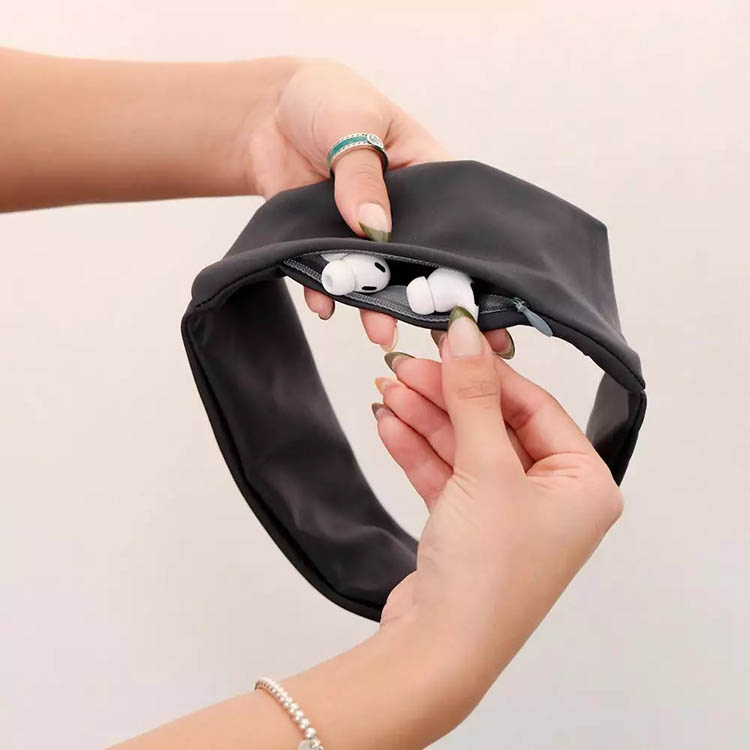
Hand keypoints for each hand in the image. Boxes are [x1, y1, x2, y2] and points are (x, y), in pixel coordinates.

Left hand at [245, 59, 514, 354]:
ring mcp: (359, 231)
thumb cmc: (327, 100)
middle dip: (424, 296)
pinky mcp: (321, 242)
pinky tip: (325, 307)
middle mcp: (398, 210)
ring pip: (371, 272)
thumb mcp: (351, 125)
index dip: (466, 259)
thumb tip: (374, 230)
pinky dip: (323, 291)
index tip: (478, 298)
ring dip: (374, 304)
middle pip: (415, 258)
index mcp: (424, 174)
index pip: (453, 220)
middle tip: (438, 336)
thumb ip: (362, 177)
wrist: (265, 111)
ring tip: (381, 334)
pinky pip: (325, 272)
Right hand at [371, 309, 623, 696]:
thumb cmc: (487, 570)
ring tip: (388, 389)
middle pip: (495, 425)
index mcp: (583, 484)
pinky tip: (387, 422)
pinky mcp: (469, 526)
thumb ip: (474, 397)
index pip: (535, 407)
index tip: (450, 342)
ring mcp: (507, 513)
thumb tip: (467, 332)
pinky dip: (417, 449)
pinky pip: (446, 474)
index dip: (488, 373)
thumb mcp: (485, 468)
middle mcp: (551, 498)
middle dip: (447, 396)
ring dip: (425, 418)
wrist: (438, 650)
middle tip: (406, 366)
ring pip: (465, 448)